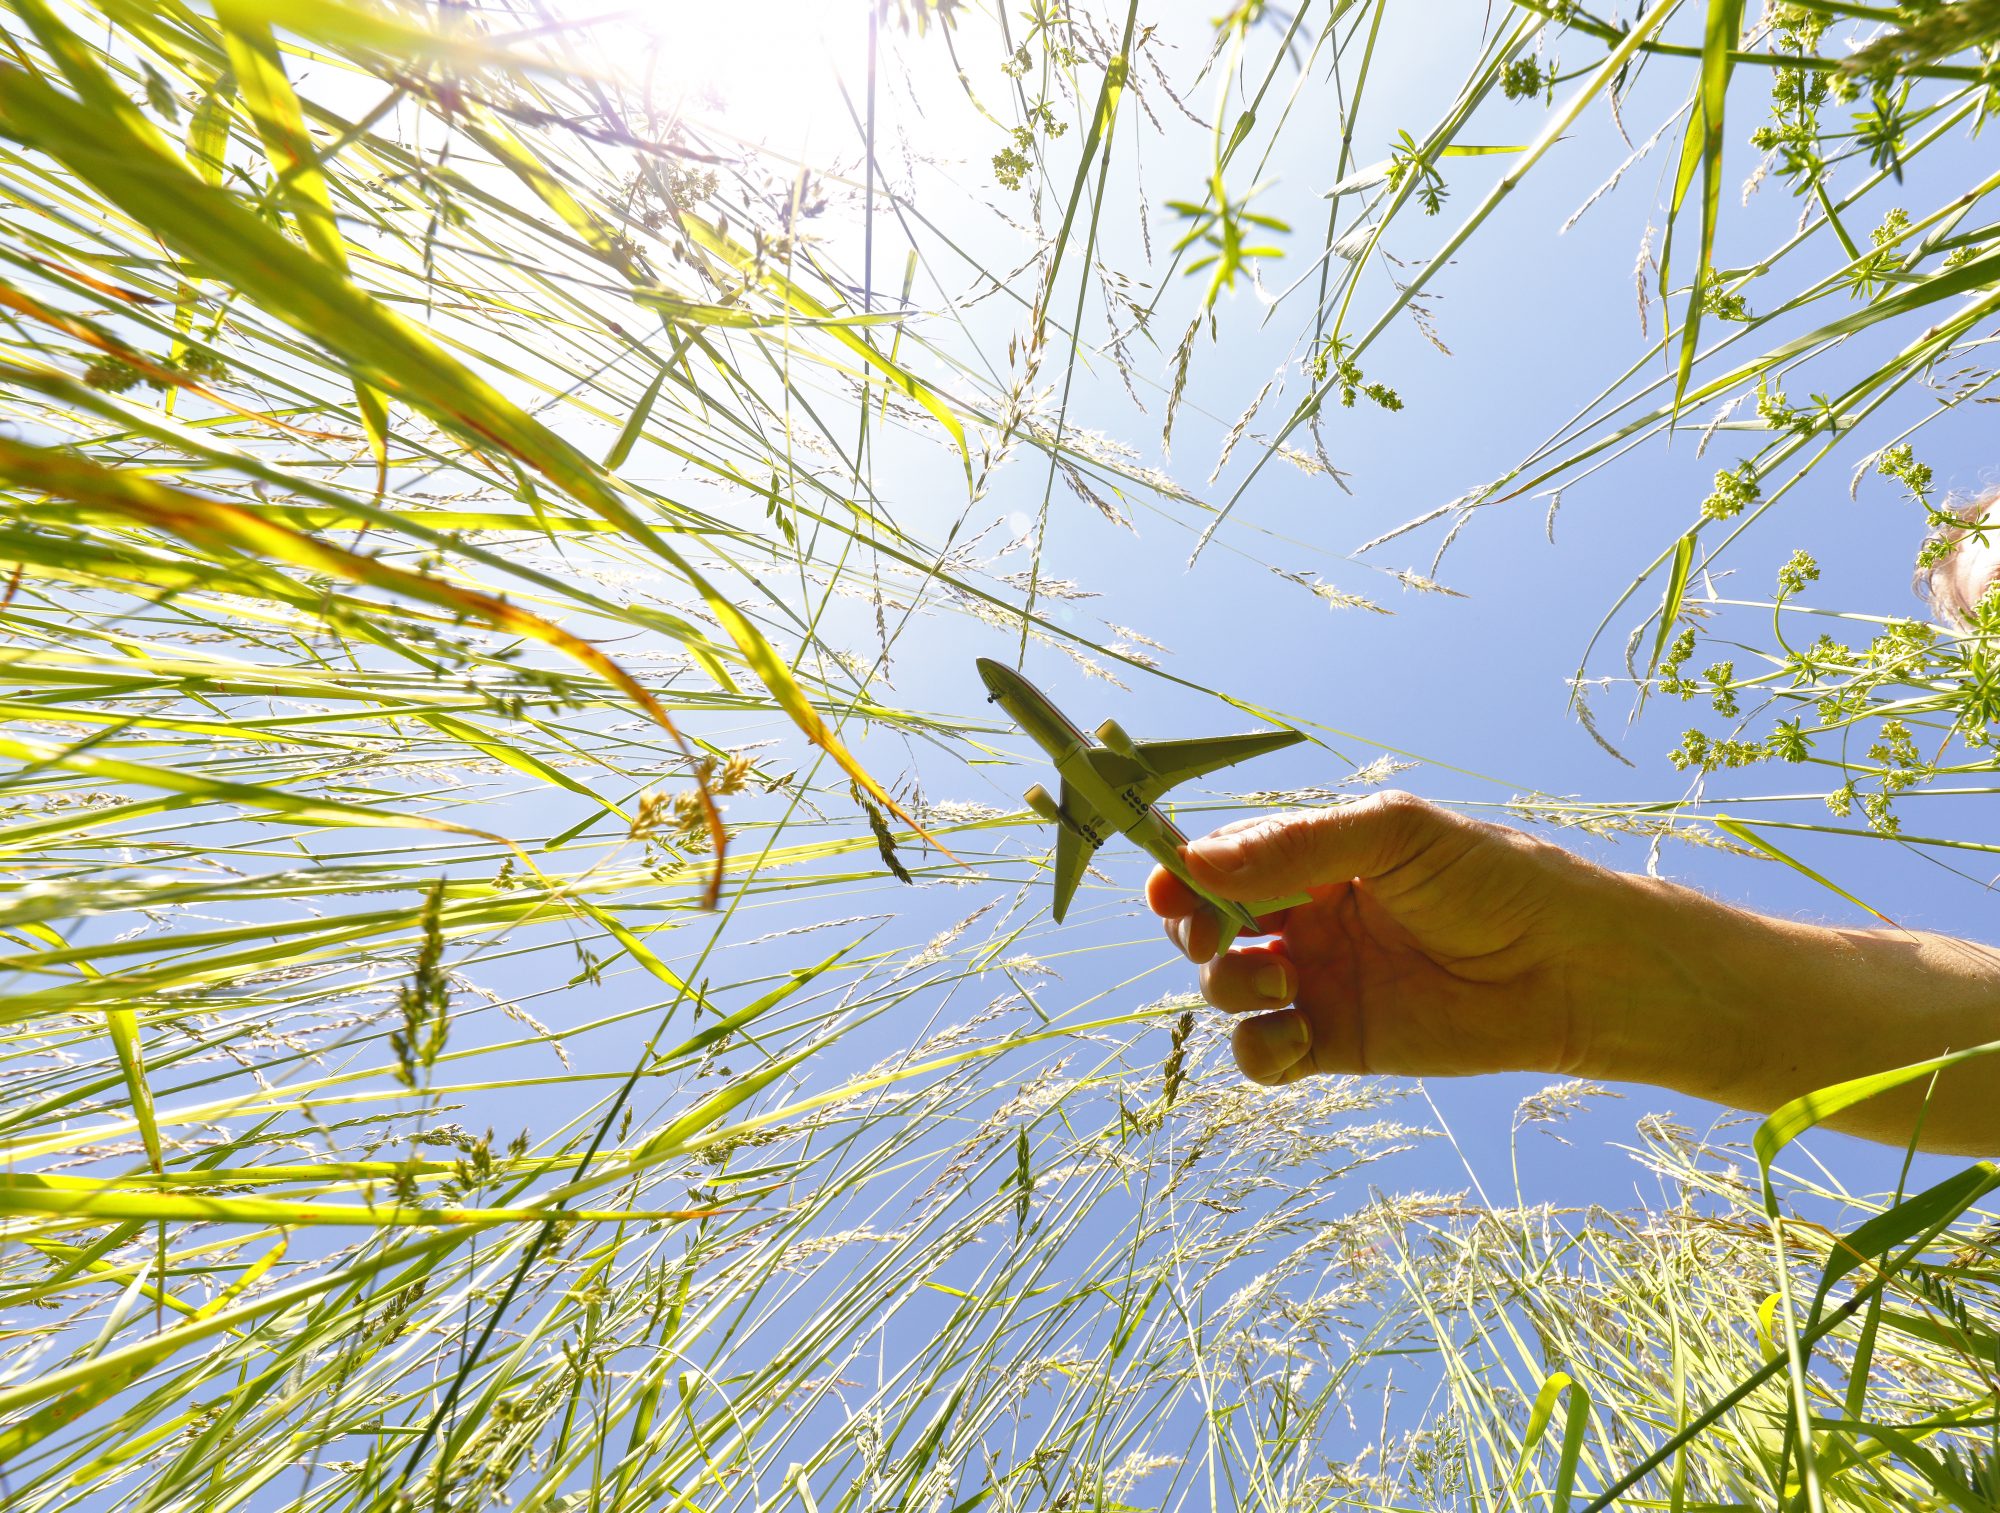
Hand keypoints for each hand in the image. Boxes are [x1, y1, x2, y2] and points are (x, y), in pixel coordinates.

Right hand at [1147, 791, 1629, 1086]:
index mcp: (1314, 857)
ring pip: (1225, 990)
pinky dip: (1260, 1049)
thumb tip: (1195, 863)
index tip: (1169, 887)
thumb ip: (1295, 848)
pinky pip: (1264, 1055)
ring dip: (1229, 985)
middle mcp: (1306, 918)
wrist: (1573, 969)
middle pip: (1206, 926)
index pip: (1221, 861)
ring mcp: (1319, 982)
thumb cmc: (1495, 880)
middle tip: (1213, 937)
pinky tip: (1296, 1034)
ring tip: (1285, 976)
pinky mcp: (1337, 1044)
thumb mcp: (1393, 837)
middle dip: (1192, 930)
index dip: (1183, 874)